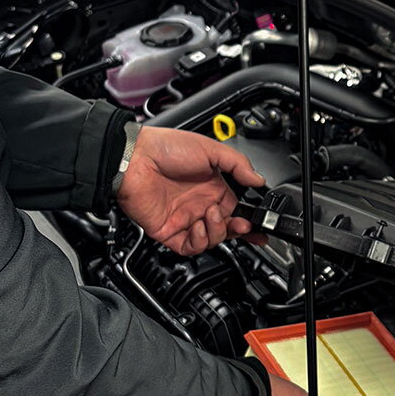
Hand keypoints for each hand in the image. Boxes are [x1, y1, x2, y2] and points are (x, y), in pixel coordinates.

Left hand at [117, 127, 264, 255]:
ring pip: (211, 240)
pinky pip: (190, 247)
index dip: (248, 219)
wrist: (136, 158)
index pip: (236, 210)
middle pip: (226, 228)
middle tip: (243, 224)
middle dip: (238, 230)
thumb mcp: (210, 149)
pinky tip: (199, 225)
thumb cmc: (165, 148)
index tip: (258, 225)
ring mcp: (184, 219)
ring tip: (212, 214)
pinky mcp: (169, 231)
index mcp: (211, 187)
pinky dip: (200, 241)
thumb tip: (258, 180)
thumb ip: (238, 164)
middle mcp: (199, 204)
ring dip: (218, 231)